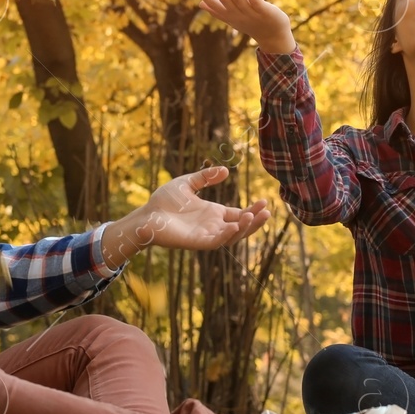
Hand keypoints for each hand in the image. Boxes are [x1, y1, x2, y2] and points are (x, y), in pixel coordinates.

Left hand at [101, 166, 270, 265]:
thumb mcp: (188, 183)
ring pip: (231, 236)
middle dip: (255, 221)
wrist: (146, 214)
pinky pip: (216, 242)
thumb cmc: (164, 201)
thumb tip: (226, 171)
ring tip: (254, 217)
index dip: (252, 210)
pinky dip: (227, 235)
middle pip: (240, 227)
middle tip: (268, 212)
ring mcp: (206, 235)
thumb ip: (206, 177)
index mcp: (213, 213)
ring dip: (245, 229)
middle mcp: (213, 226)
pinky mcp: (196, 242)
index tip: (264, 202)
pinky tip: (236, 225)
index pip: (238, 214)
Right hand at [190, 0, 295, 54]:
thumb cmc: (251, 25)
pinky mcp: (264, 11)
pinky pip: (255, 0)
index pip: (213, 4)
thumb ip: (217, 11)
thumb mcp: (231, 19)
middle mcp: (238, 15)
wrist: (273, 37)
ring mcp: (250, 14)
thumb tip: (200, 4)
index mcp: (229, 16)